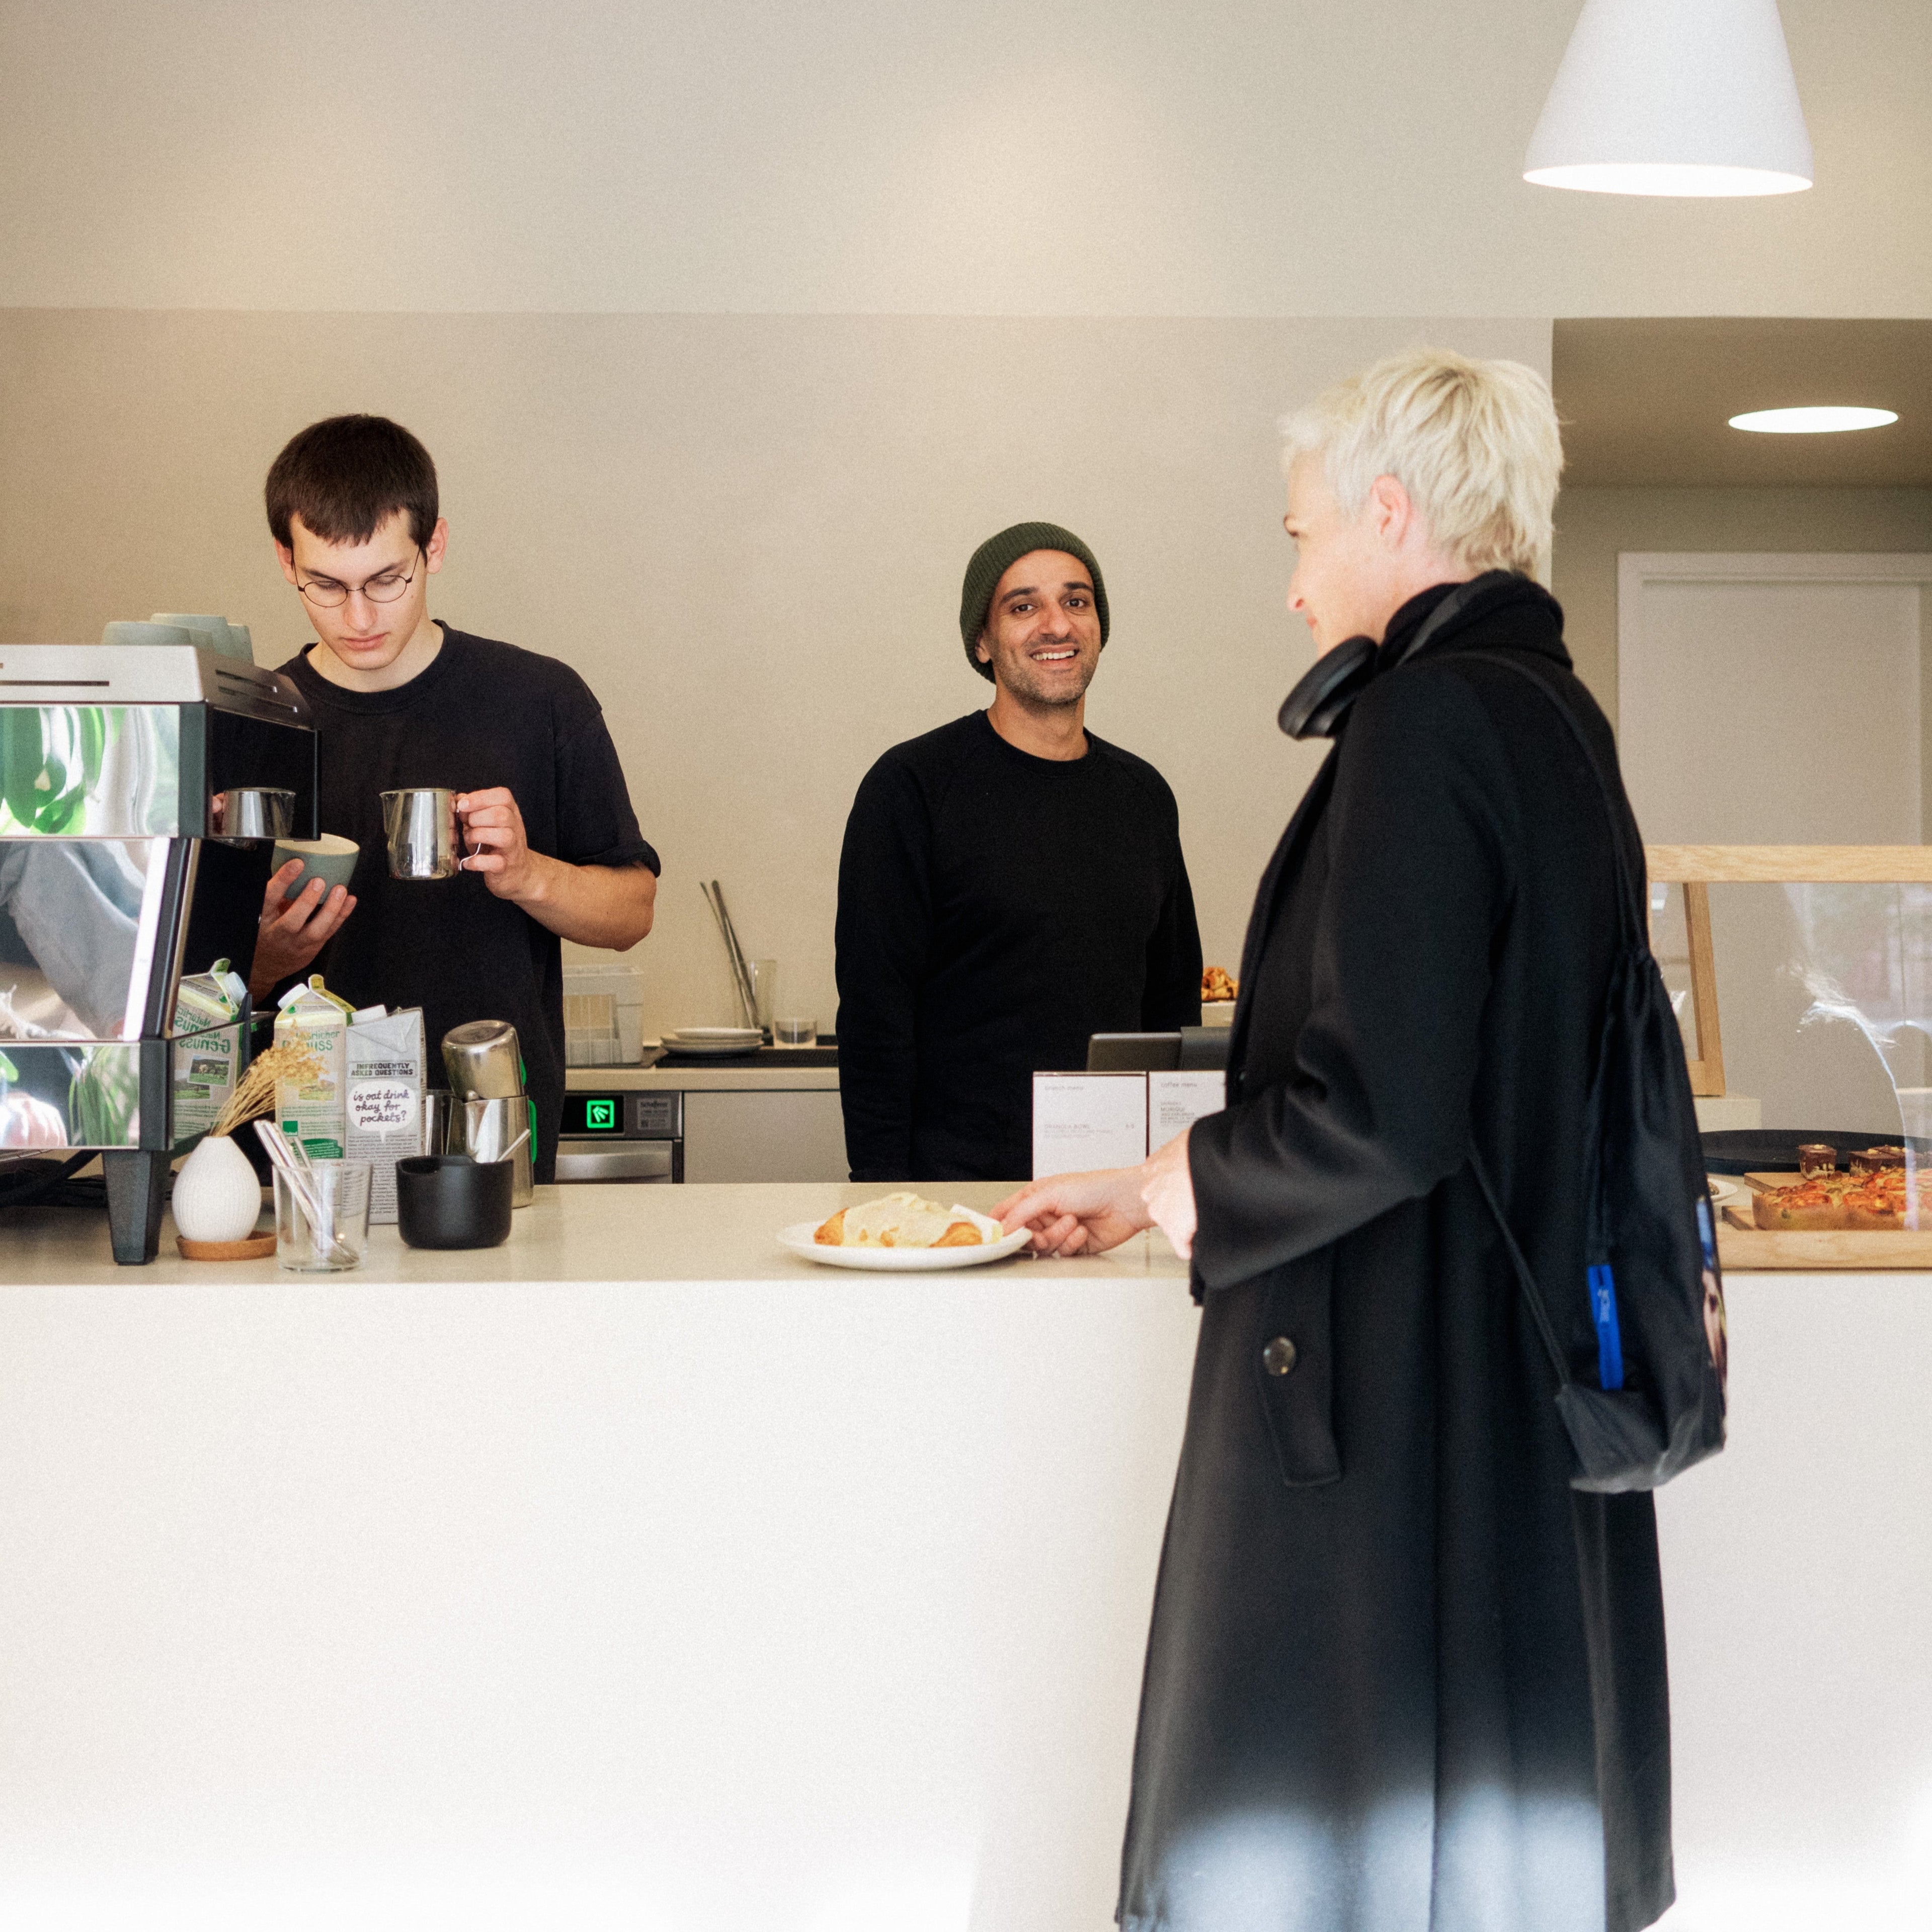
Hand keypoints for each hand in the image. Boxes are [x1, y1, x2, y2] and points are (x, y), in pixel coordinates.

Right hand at [248, 860, 354, 1002]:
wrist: (265, 965)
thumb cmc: (266, 930)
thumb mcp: (264, 912)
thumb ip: (278, 894)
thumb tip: (298, 866)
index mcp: (263, 919)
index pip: (269, 898)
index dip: (282, 881)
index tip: (297, 863)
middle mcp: (278, 934)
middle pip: (292, 921)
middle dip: (307, 901)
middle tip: (319, 881)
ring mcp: (297, 944)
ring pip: (315, 931)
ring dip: (331, 909)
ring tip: (340, 889)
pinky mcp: (312, 950)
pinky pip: (329, 933)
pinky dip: (341, 916)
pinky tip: (349, 901)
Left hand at [456, 787, 539, 899]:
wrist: (516, 872)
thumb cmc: (495, 845)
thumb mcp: (485, 823)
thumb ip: (473, 810)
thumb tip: (459, 799)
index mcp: (510, 813)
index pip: (503, 796)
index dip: (480, 798)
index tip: (463, 805)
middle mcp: (515, 828)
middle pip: (502, 815)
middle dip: (477, 817)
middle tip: (467, 824)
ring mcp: (513, 848)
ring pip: (504, 836)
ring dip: (478, 835)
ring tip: (469, 839)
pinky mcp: (506, 867)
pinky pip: (495, 862)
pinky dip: (477, 862)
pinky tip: (467, 861)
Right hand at [992, 1126, 1199, 1260]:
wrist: (1125, 1201)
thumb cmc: (1094, 1187)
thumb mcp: (1050, 1193)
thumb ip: (1022, 1211)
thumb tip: (1002, 1227)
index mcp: (1036, 1196)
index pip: (1007, 1212)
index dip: (998, 1225)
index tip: (994, 1236)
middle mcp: (1046, 1214)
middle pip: (1023, 1235)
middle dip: (1033, 1235)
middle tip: (1041, 1232)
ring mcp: (1060, 1230)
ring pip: (1043, 1247)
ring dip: (1057, 1236)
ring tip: (1072, 1223)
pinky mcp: (1075, 1245)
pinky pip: (1062, 1253)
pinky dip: (1071, 1243)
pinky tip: (1082, 1231)